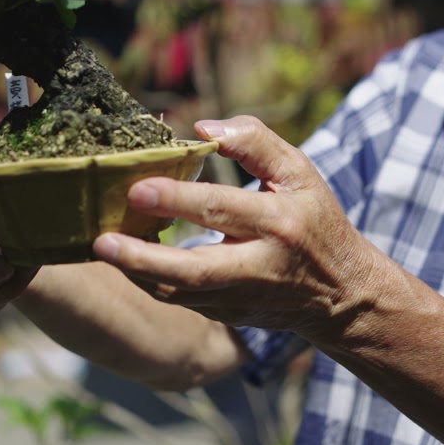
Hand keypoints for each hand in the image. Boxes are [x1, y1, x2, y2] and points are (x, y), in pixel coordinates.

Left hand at [92, 116, 390, 341]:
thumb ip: (255, 142)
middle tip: (102, 242)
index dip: (178, 199)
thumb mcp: (300, 173)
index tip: (137, 190)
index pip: (222, 208)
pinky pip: (181, 301)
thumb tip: (203, 127)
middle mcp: (260, 265)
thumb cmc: (315, 221)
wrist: (341, 294)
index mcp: (279, 222)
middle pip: (195, 269)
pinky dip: (150, 281)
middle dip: (144, 257)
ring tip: (102, 248)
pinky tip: (126, 260)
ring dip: (137, 272)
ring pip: (180, 293)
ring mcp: (242, 298)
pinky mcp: (229, 316)